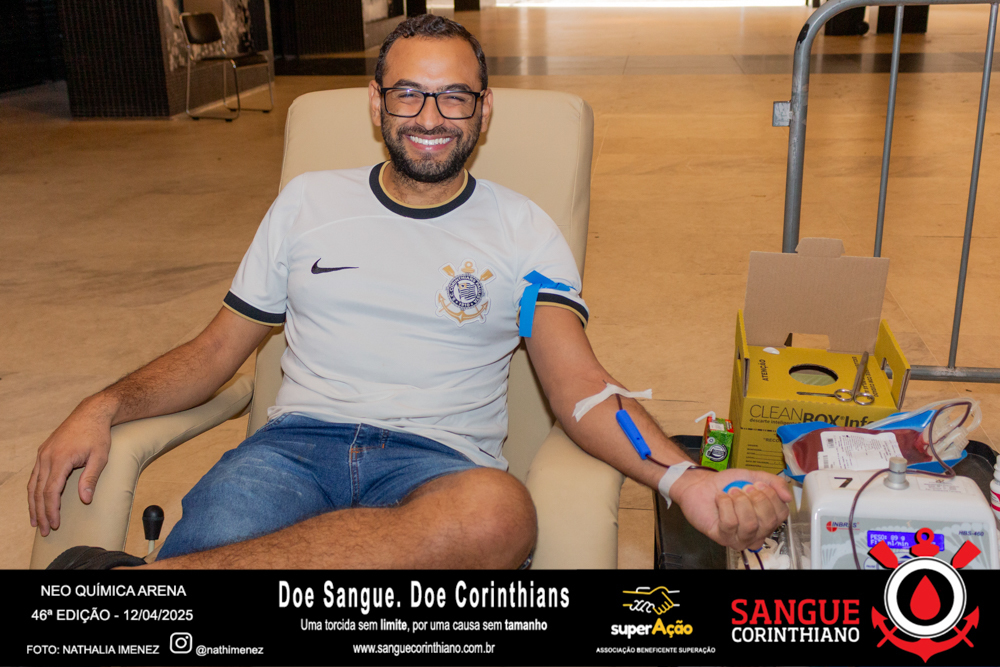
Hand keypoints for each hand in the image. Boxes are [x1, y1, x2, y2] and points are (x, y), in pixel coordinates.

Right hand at [28, 398, 113, 535]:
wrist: (92, 413)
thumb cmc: (98, 435)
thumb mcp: (100, 456)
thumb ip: (91, 478)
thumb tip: (84, 500)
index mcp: (59, 459)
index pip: (51, 491)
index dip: (52, 510)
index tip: (55, 525)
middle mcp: (46, 457)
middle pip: (38, 491)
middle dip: (41, 512)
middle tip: (45, 530)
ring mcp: (43, 454)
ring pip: (33, 484)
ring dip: (33, 504)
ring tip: (36, 521)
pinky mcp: (43, 452)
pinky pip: (35, 475)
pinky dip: (34, 491)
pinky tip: (36, 501)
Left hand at [669, 467, 791, 550]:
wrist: (700, 484)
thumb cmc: (727, 484)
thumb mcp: (754, 477)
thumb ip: (774, 482)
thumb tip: (788, 497)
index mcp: (768, 519)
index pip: (782, 514)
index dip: (770, 496)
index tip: (757, 484)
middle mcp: (757, 532)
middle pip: (768, 521)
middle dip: (754, 498)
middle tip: (742, 488)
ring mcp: (740, 538)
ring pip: (750, 525)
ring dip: (739, 502)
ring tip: (731, 493)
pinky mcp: (723, 538)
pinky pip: (730, 523)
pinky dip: (725, 504)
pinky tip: (720, 499)